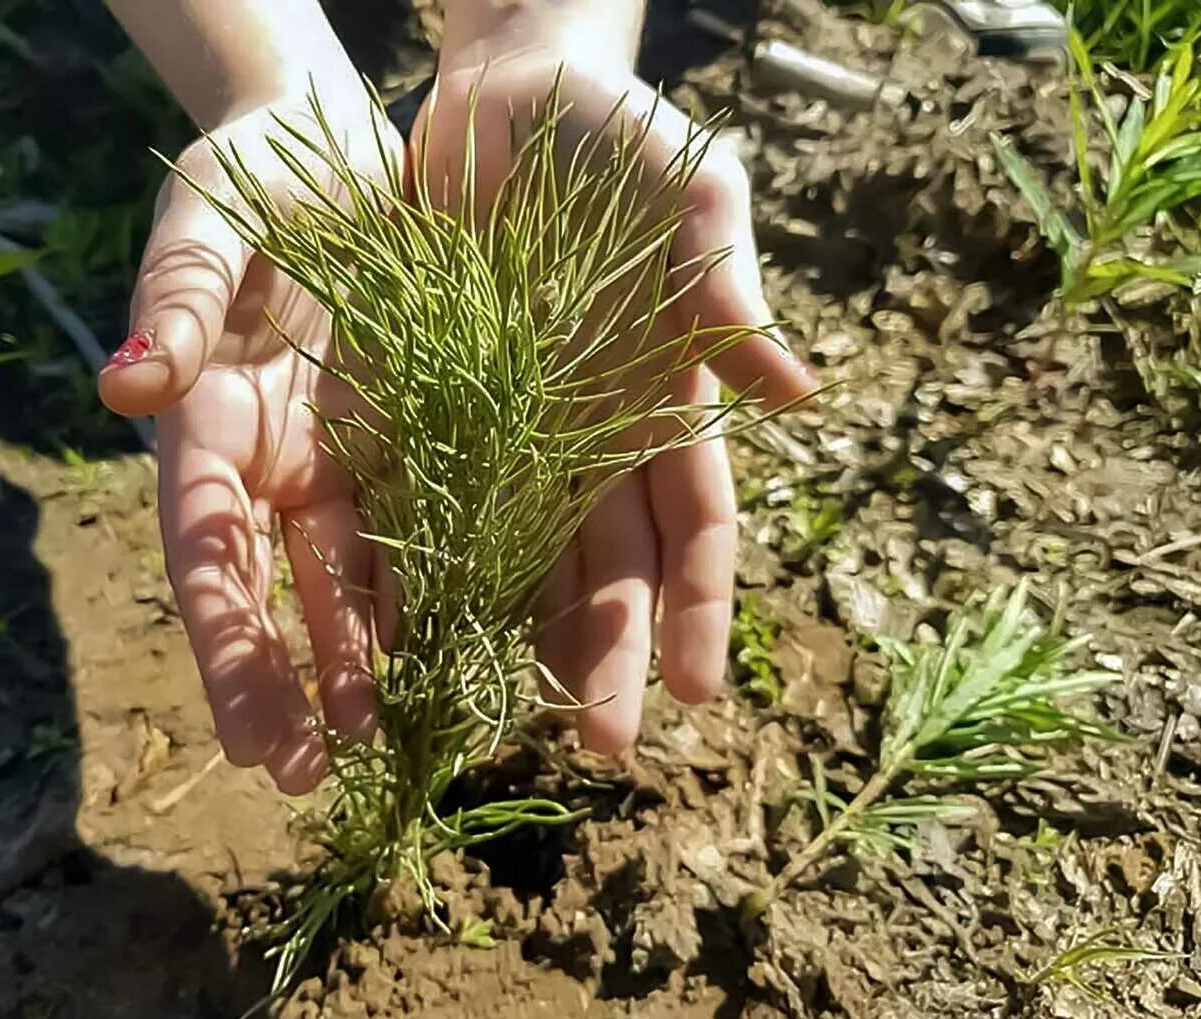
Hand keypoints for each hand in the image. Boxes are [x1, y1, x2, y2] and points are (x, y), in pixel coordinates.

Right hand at [101, 81, 398, 794]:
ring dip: (386, 658)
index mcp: (213, 427)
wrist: (346, 152)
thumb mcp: (208, 225)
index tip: (253, 739)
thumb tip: (123, 384)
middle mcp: (281, 465)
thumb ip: (173, 299)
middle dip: (303, 680)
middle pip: (287, 590)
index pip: (212, 555)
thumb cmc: (256, 179)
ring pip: (370, 577)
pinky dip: (461, 586)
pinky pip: (444, 523)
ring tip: (410, 733)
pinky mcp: (426, 438)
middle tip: (324, 771)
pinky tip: (488, 647)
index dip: (231, 647)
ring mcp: (354, 460)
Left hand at [414, 4, 817, 752]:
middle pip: (602, 565)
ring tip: (497, 721)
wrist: (500, 90)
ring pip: (511, 557)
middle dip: (605, 654)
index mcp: (660, 397)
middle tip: (599, 745)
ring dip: (511, 641)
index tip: (695, 689)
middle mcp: (583, 433)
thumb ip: (725, 278)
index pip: (692, 522)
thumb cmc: (612, 132)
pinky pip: (416, 502)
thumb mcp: (685, 186)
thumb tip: (796, 389)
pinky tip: (404, 639)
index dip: (696, 604)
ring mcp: (500, 428)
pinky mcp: (418, 406)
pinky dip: (413, 571)